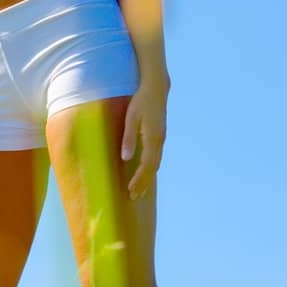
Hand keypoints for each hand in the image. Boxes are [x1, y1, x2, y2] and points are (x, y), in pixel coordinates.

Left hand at [121, 77, 168, 198]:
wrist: (157, 89)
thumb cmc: (141, 101)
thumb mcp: (131, 118)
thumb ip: (129, 138)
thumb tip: (125, 158)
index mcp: (153, 138)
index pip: (147, 165)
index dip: (139, 179)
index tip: (131, 190)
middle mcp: (159, 141)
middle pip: (152, 168)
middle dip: (143, 183)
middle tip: (133, 197)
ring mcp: (161, 139)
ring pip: (155, 164)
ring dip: (147, 178)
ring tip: (139, 191)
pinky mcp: (159, 137)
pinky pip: (155, 158)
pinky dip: (150, 169)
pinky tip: (145, 173)